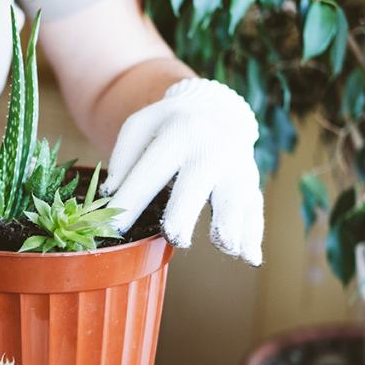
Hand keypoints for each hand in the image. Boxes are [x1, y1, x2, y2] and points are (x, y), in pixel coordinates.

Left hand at [101, 78, 264, 265]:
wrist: (217, 107)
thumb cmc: (169, 125)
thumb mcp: (140, 126)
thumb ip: (123, 158)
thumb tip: (111, 194)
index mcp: (178, 132)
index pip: (150, 172)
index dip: (131, 201)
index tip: (114, 229)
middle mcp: (211, 148)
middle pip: (198, 183)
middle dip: (187, 211)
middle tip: (176, 237)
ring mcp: (235, 164)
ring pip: (235, 196)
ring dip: (232, 223)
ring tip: (227, 247)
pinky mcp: (250, 181)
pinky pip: (254, 208)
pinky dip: (253, 234)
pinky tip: (250, 257)